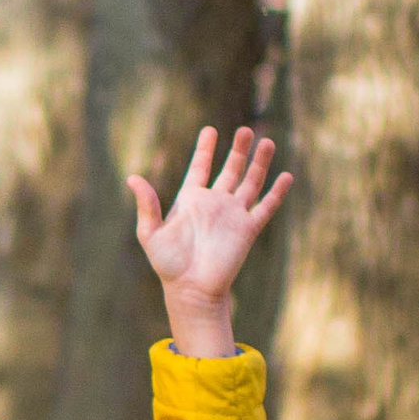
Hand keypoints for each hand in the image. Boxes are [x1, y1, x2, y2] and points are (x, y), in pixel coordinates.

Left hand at [128, 125, 294, 357]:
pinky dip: (276, 192)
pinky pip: (265, 206)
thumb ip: (146, 205)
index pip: (200, 167)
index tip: (210, 130)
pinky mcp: (248, 229)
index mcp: (191, 200)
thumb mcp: (150, 233)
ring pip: (250, 182)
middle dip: (238, 150)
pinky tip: (286, 176)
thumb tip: (132, 178)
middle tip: (246, 130)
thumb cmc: (168, 264)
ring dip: (259, 163)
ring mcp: (232, 214)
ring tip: (266, 142)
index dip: (205, 149)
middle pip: (230, 169)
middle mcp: (214, 203)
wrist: (191, 289)